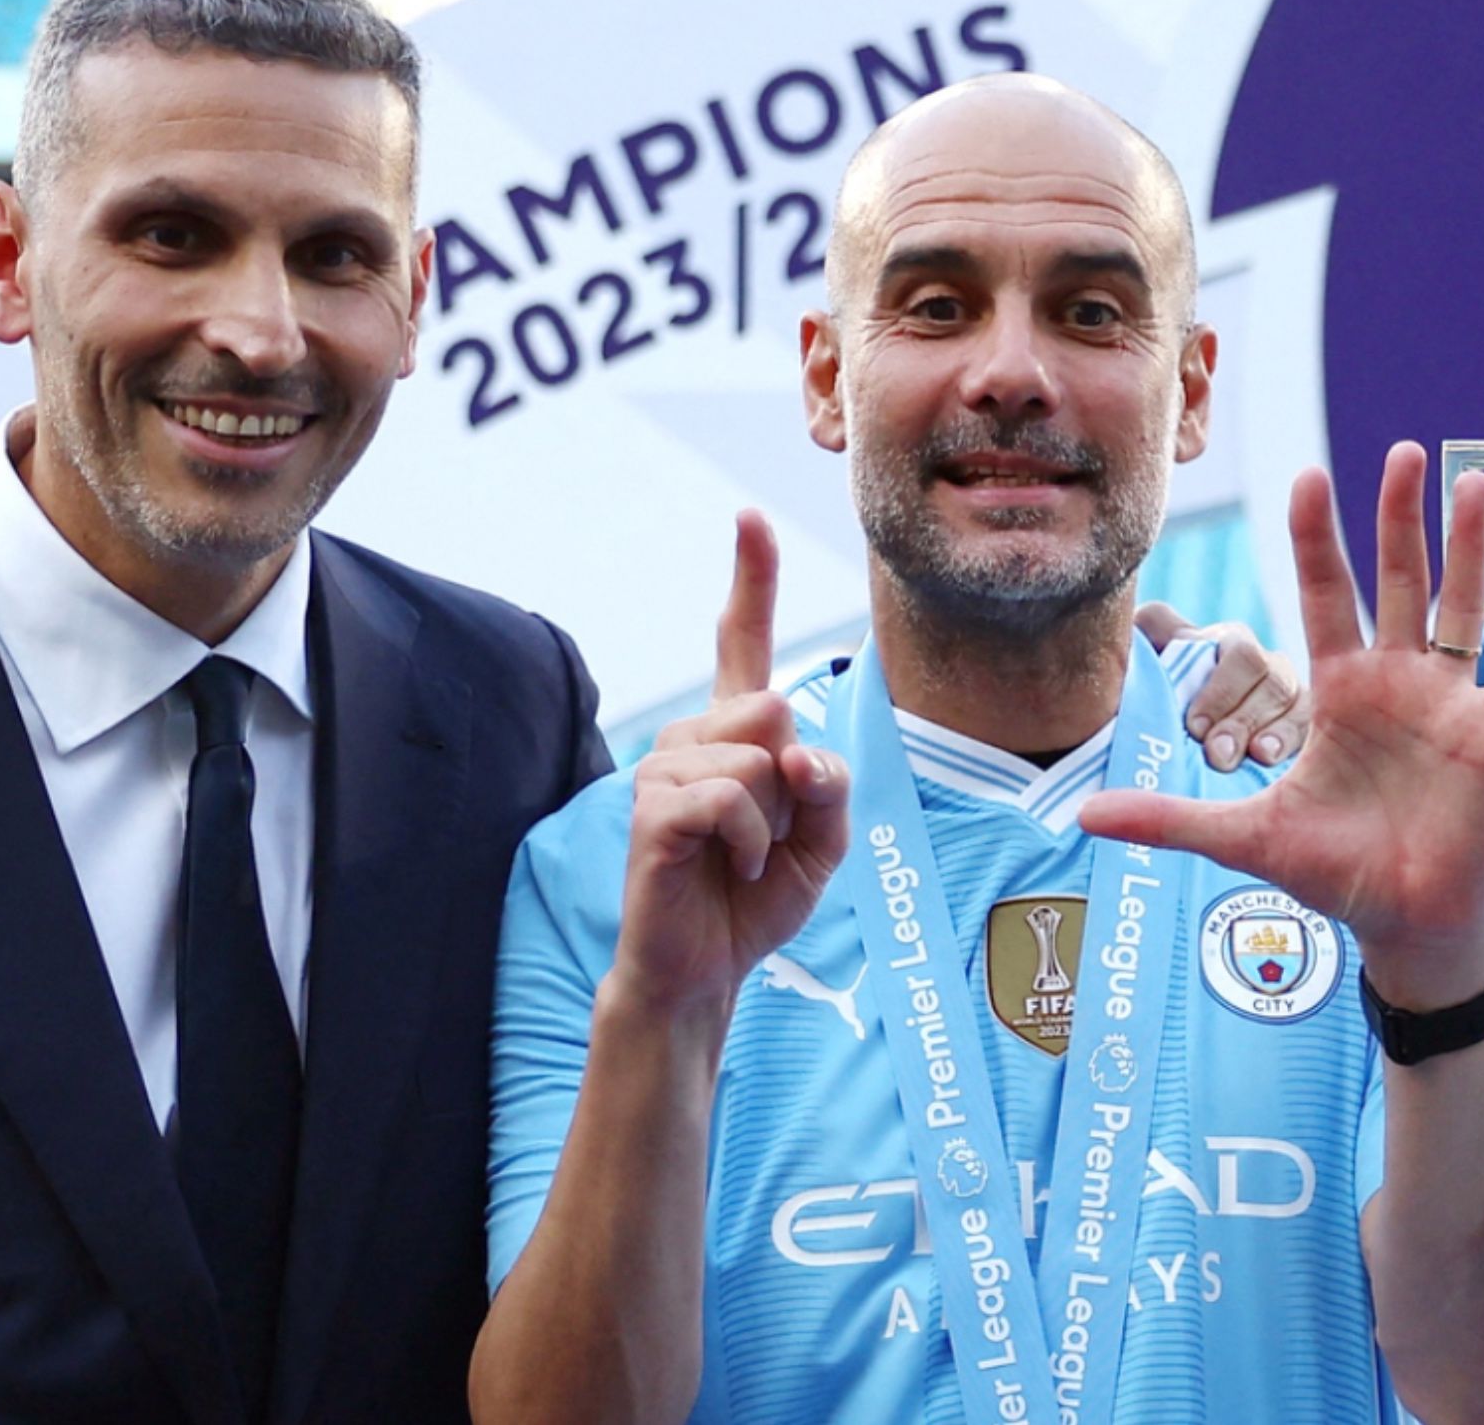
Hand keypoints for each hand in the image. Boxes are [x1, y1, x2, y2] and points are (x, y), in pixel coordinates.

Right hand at [615, 512, 850, 1013]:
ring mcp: (665, 767)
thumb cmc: (757, 898)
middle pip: (777, 709)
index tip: (749, 516)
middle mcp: (693, 734)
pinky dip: (751, 843)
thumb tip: (794, 749)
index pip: (743, 642)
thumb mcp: (825, 840)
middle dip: (796, 783)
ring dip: (773, 823)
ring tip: (743, 857)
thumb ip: (830, 783)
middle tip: (767, 836)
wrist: (706, 967)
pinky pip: (732, 799)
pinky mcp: (652, 808)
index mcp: (735, 731)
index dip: (750, 579)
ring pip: (759, 759)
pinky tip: (730, 866)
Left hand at [1080, 444, 1483, 1009]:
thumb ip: (1171, 819)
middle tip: (1401, 451)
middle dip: (1397, 519)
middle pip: (1396, 583)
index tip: (1308, 474)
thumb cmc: (1333, 872)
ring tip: (1476, 480)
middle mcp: (1394, 681)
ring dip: (1470, 547)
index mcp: (1336, 690)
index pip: (1322, 596)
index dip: (1317, 539)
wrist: (1404, 923)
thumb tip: (1083, 816)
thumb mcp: (1245, 837)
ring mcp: (1447, 702)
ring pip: (1459, 607)